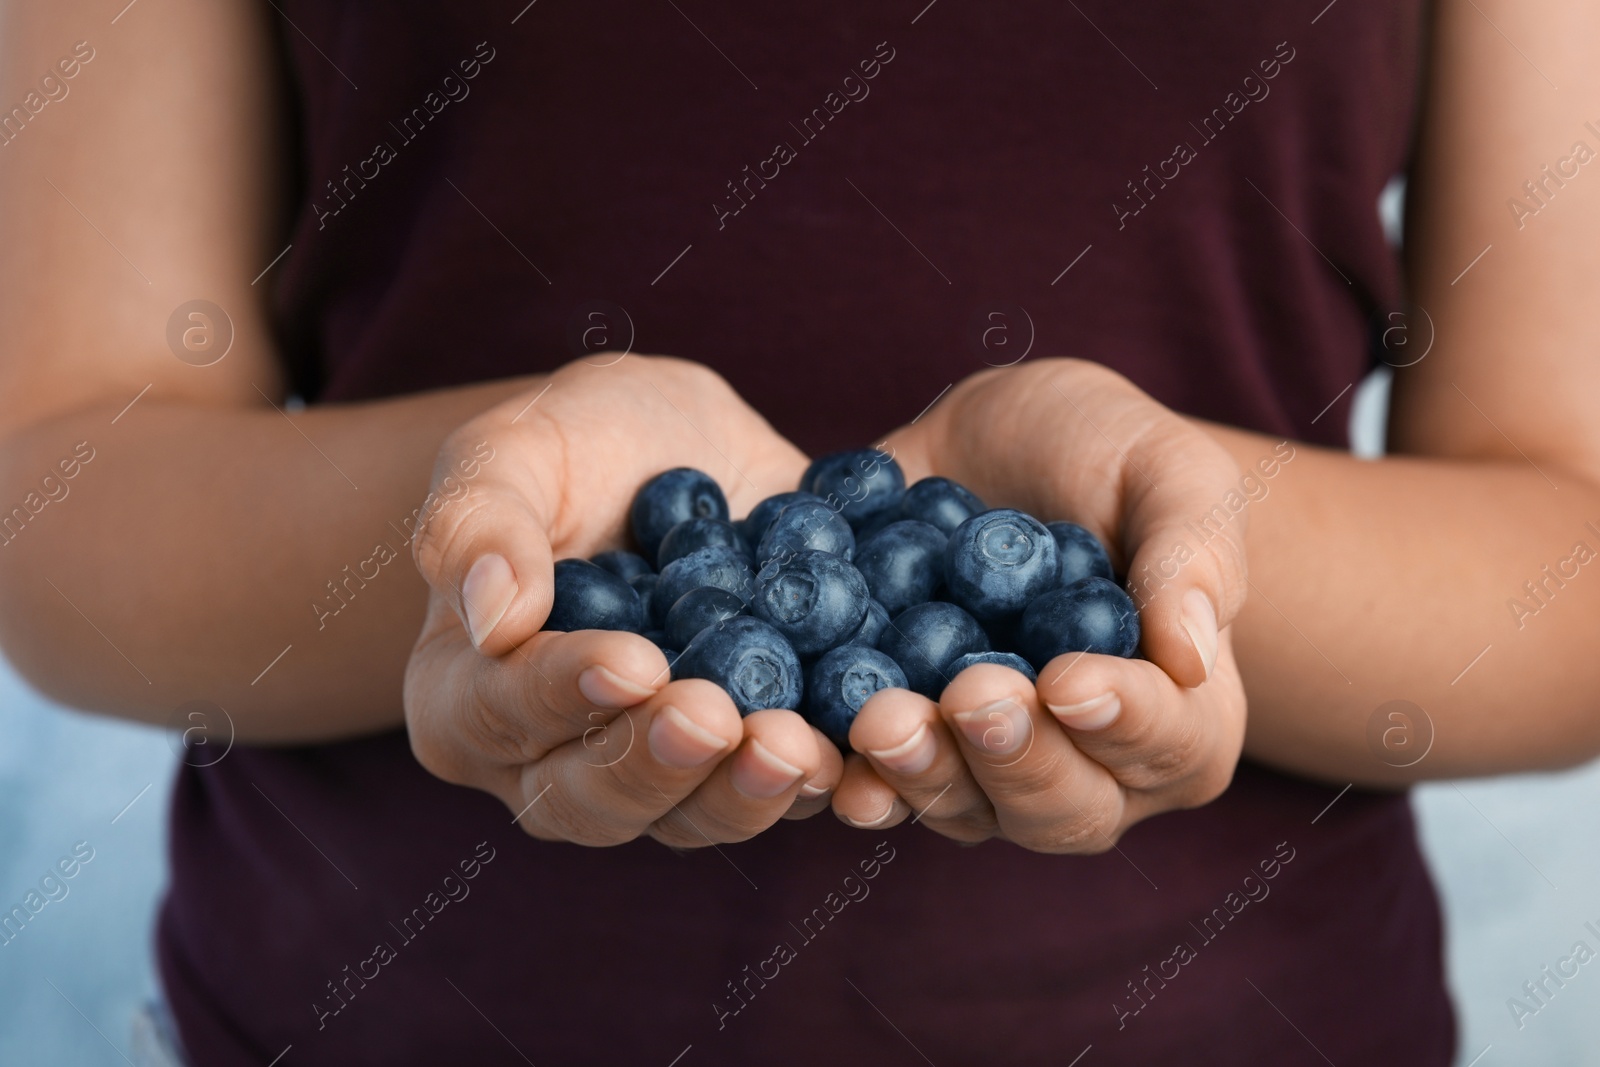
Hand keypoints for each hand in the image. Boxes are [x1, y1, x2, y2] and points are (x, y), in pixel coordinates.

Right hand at [404, 356, 842, 845]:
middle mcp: (552, 760)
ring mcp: (656, 775)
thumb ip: (478, 522)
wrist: (686, 452)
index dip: (563, 695)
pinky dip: (819, 782)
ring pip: (689, 818)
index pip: (500, 712)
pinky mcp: (745, 764)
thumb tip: (492, 616)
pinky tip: (854, 752)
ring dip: (743, 793)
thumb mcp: (514, 450)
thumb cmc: (576, 444)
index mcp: (465, 695)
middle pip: (591, 799)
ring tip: (796, 747)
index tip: (632, 662)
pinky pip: (778, 795)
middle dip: (658, 764)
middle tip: (716, 719)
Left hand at [831, 359, 1248, 850]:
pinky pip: (881, 787)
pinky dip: (853, 780)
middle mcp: (1091, 766)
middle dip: (1013, 758)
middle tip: (970, 696)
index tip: (1069, 681)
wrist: (988, 445)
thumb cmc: (1106, 451)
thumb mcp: (1166, 470)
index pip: (1169, 742)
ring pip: (967, 810)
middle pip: (1064, 806)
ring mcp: (990, 772)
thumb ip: (1193, 554)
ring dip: (924, 774)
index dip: (1123, 721)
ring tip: (882, 719)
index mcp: (1181, 713)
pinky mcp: (907, 750)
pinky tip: (823, 761)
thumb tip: (1193, 659)